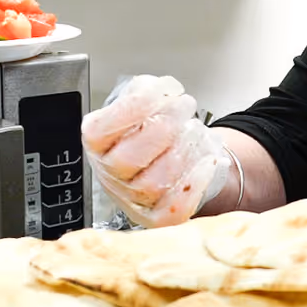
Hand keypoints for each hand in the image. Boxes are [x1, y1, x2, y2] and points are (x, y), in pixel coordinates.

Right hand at [80, 76, 231, 227]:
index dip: (137, 106)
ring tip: (195, 130)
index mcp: (99, 143)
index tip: (166, 89)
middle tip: (185, 105)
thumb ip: (145, 92)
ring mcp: (131, 199)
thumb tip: (159, 90)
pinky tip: (207, 162)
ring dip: (182, 150)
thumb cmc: (157, 133)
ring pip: (153, 183)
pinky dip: (195, 184)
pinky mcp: (157, 217)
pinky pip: (174, 208)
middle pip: (128, 158)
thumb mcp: (146, 103)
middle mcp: (110, 174)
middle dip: (164, 126)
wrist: (180, 162)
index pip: (101, 130)